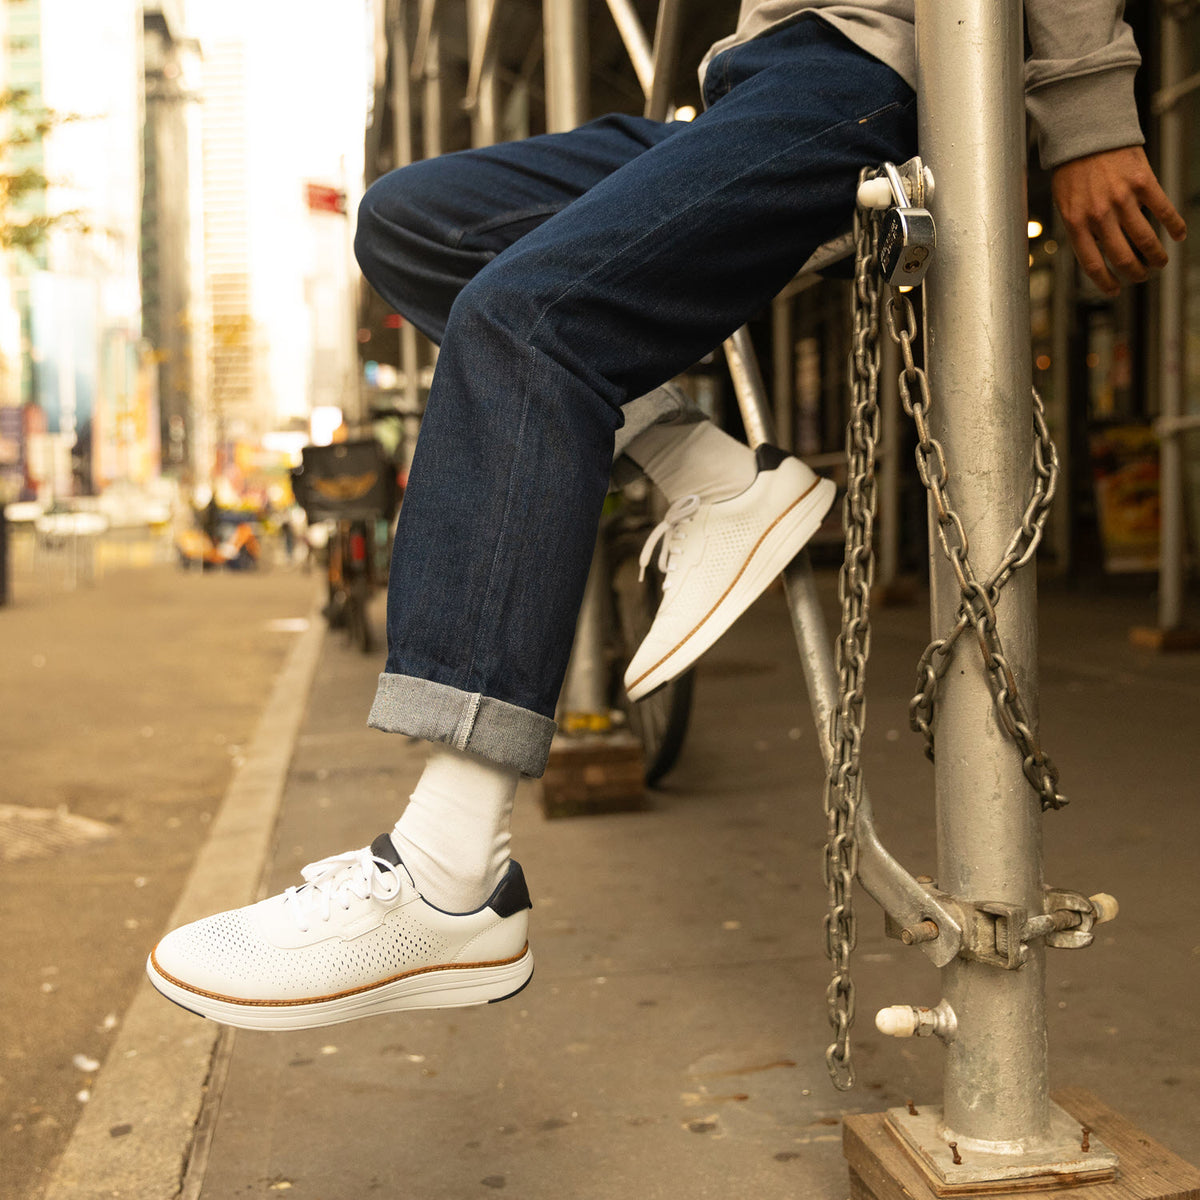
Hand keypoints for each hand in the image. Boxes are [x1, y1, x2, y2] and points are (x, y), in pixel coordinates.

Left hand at [1052, 146, 1186, 296]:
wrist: (1086, 132)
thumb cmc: (1073, 169)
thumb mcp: (1065, 203)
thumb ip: (1080, 227)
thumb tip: (1098, 250)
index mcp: (1076, 223)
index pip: (1092, 264)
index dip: (1105, 282)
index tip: (1115, 290)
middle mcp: (1099, 214)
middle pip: (1122, 256)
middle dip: (1135, 272)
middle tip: (1142, 276)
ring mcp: (1122, 198)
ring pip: (1144, 238)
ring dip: (1156, 255)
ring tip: (1160, 263)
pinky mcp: (1142, 182)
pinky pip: (1163, 209)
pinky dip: (1174, 225)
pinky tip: (1178, 235)